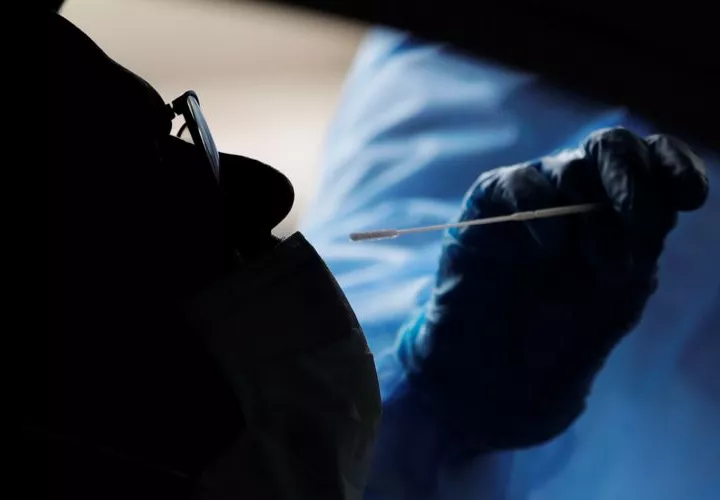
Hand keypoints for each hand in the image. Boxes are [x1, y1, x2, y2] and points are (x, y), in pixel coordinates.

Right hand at [397, 127, 708, 449]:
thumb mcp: (623, 290)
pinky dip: (537, 209)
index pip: (652, 161)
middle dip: (632, 180)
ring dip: (590, 213)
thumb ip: (642, 240)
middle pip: (612, 148)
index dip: (675, 166)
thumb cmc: (564, 336)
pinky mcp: (489, 204)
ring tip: (590, 265)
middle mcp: (578, 196)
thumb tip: (658, 195)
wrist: (498, 369)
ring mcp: (533, 197)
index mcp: (619, 212)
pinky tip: (548, 247)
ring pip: (570, 168)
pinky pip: (517, 183)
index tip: (690, 198)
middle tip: (640, 224)